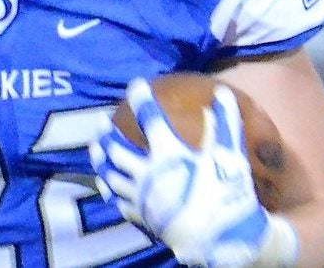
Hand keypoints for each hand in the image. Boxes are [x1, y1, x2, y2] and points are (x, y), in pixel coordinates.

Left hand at [89, 79, 292, 266]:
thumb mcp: (228, 155)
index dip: (142, 99)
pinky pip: (119, 202)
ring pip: (111, 175)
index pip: (150, 119)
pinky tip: (106, 186)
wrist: (222, 237)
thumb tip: (223, 94)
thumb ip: (224, 123)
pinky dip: (110, 191)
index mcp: (168, 154)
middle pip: (118, 149)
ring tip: (95, 149)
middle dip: (108, 133)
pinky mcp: (142, 217)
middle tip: (100, 121)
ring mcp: (142, 197)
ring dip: (101, 161)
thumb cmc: (226, 192)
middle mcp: (148, 173)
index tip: (135, 85)